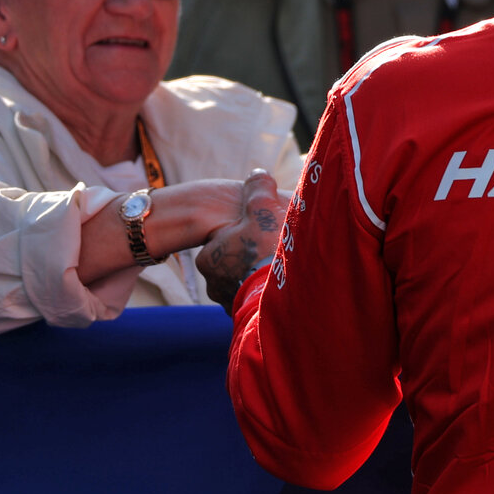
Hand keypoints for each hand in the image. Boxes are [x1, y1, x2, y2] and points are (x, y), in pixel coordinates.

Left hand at [197, 169, 290, 307]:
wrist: (284, 293)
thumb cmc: (267, 250)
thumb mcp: (262, 208)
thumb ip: (257, 188)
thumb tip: (257, 174)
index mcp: (208, 258)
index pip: (222, 240)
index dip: (244, 233)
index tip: (261, 231)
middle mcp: (213, 283)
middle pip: (235, 262)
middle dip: (251, 256)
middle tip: (274, 249)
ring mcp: (230, 304)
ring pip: (245, 283)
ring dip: (260, 277)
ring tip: (283, 270)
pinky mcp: (248, 320)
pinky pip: (257, 301)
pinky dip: (268, 294)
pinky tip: (285, 287)